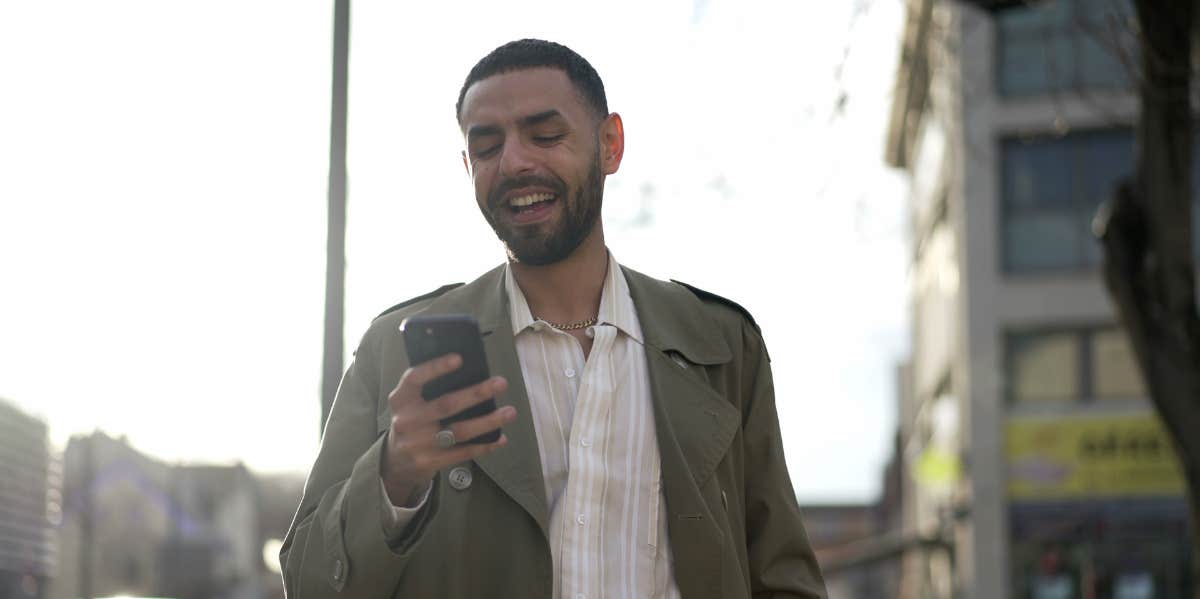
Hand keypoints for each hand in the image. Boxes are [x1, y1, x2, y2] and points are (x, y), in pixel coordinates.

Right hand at [381, 353, 515, 506]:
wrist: (396, 461)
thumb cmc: (413, 421)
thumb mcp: (411, 403)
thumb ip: (430, 390)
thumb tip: (470, 373)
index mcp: (401, 399)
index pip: (415, 378)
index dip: (436, 368)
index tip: (459, 359)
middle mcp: (407, 420)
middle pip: (446, 404)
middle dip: (477, 393)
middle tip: (501, 383)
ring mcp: (417, 443)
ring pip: (459, 430)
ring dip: (488, 421)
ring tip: (510, 412)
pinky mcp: (428, 462)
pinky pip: (461, 452)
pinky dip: (484, 445)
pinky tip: (500, 438)